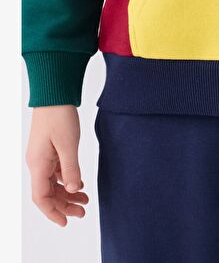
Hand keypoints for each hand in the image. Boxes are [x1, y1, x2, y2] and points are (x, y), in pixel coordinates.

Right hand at [26, 105, 88, 226]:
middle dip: (64, 204)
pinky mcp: (49, 148)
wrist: (54, 93)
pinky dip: (67, 179)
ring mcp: (42, 156)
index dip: (53, 212)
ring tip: (85, 199)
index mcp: (38, 165)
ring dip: (67, 192)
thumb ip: (71, 170)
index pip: (42, 198)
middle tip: (83, 211)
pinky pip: (56, 171)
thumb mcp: (68, 144)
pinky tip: (78, 183)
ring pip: (53, 182)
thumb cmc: (59, 115)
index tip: (67, 221)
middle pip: (48, 193)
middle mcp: (37, 163)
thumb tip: (72, 190)